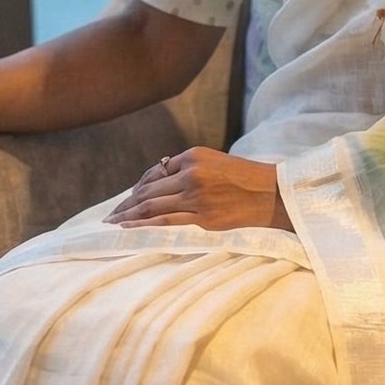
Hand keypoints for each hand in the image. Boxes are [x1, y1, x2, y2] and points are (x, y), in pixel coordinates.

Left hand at [105, 147, 293, 233]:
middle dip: (127, 203)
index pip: (155, 173)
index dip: (138, 188)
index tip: (127, 201)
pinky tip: (130, 228)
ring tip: (114, 224)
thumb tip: (157, 185)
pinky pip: (167, 221)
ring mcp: (197, 196)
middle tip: (110, 215)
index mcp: (193, 156)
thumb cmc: (246, 178)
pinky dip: (144, 224)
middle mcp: (191, 174)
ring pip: (153, 206)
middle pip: (149, 190)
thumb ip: (188, 170)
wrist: (274, 194)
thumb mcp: (215, 162)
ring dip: (129, 215)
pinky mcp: (204, 217)